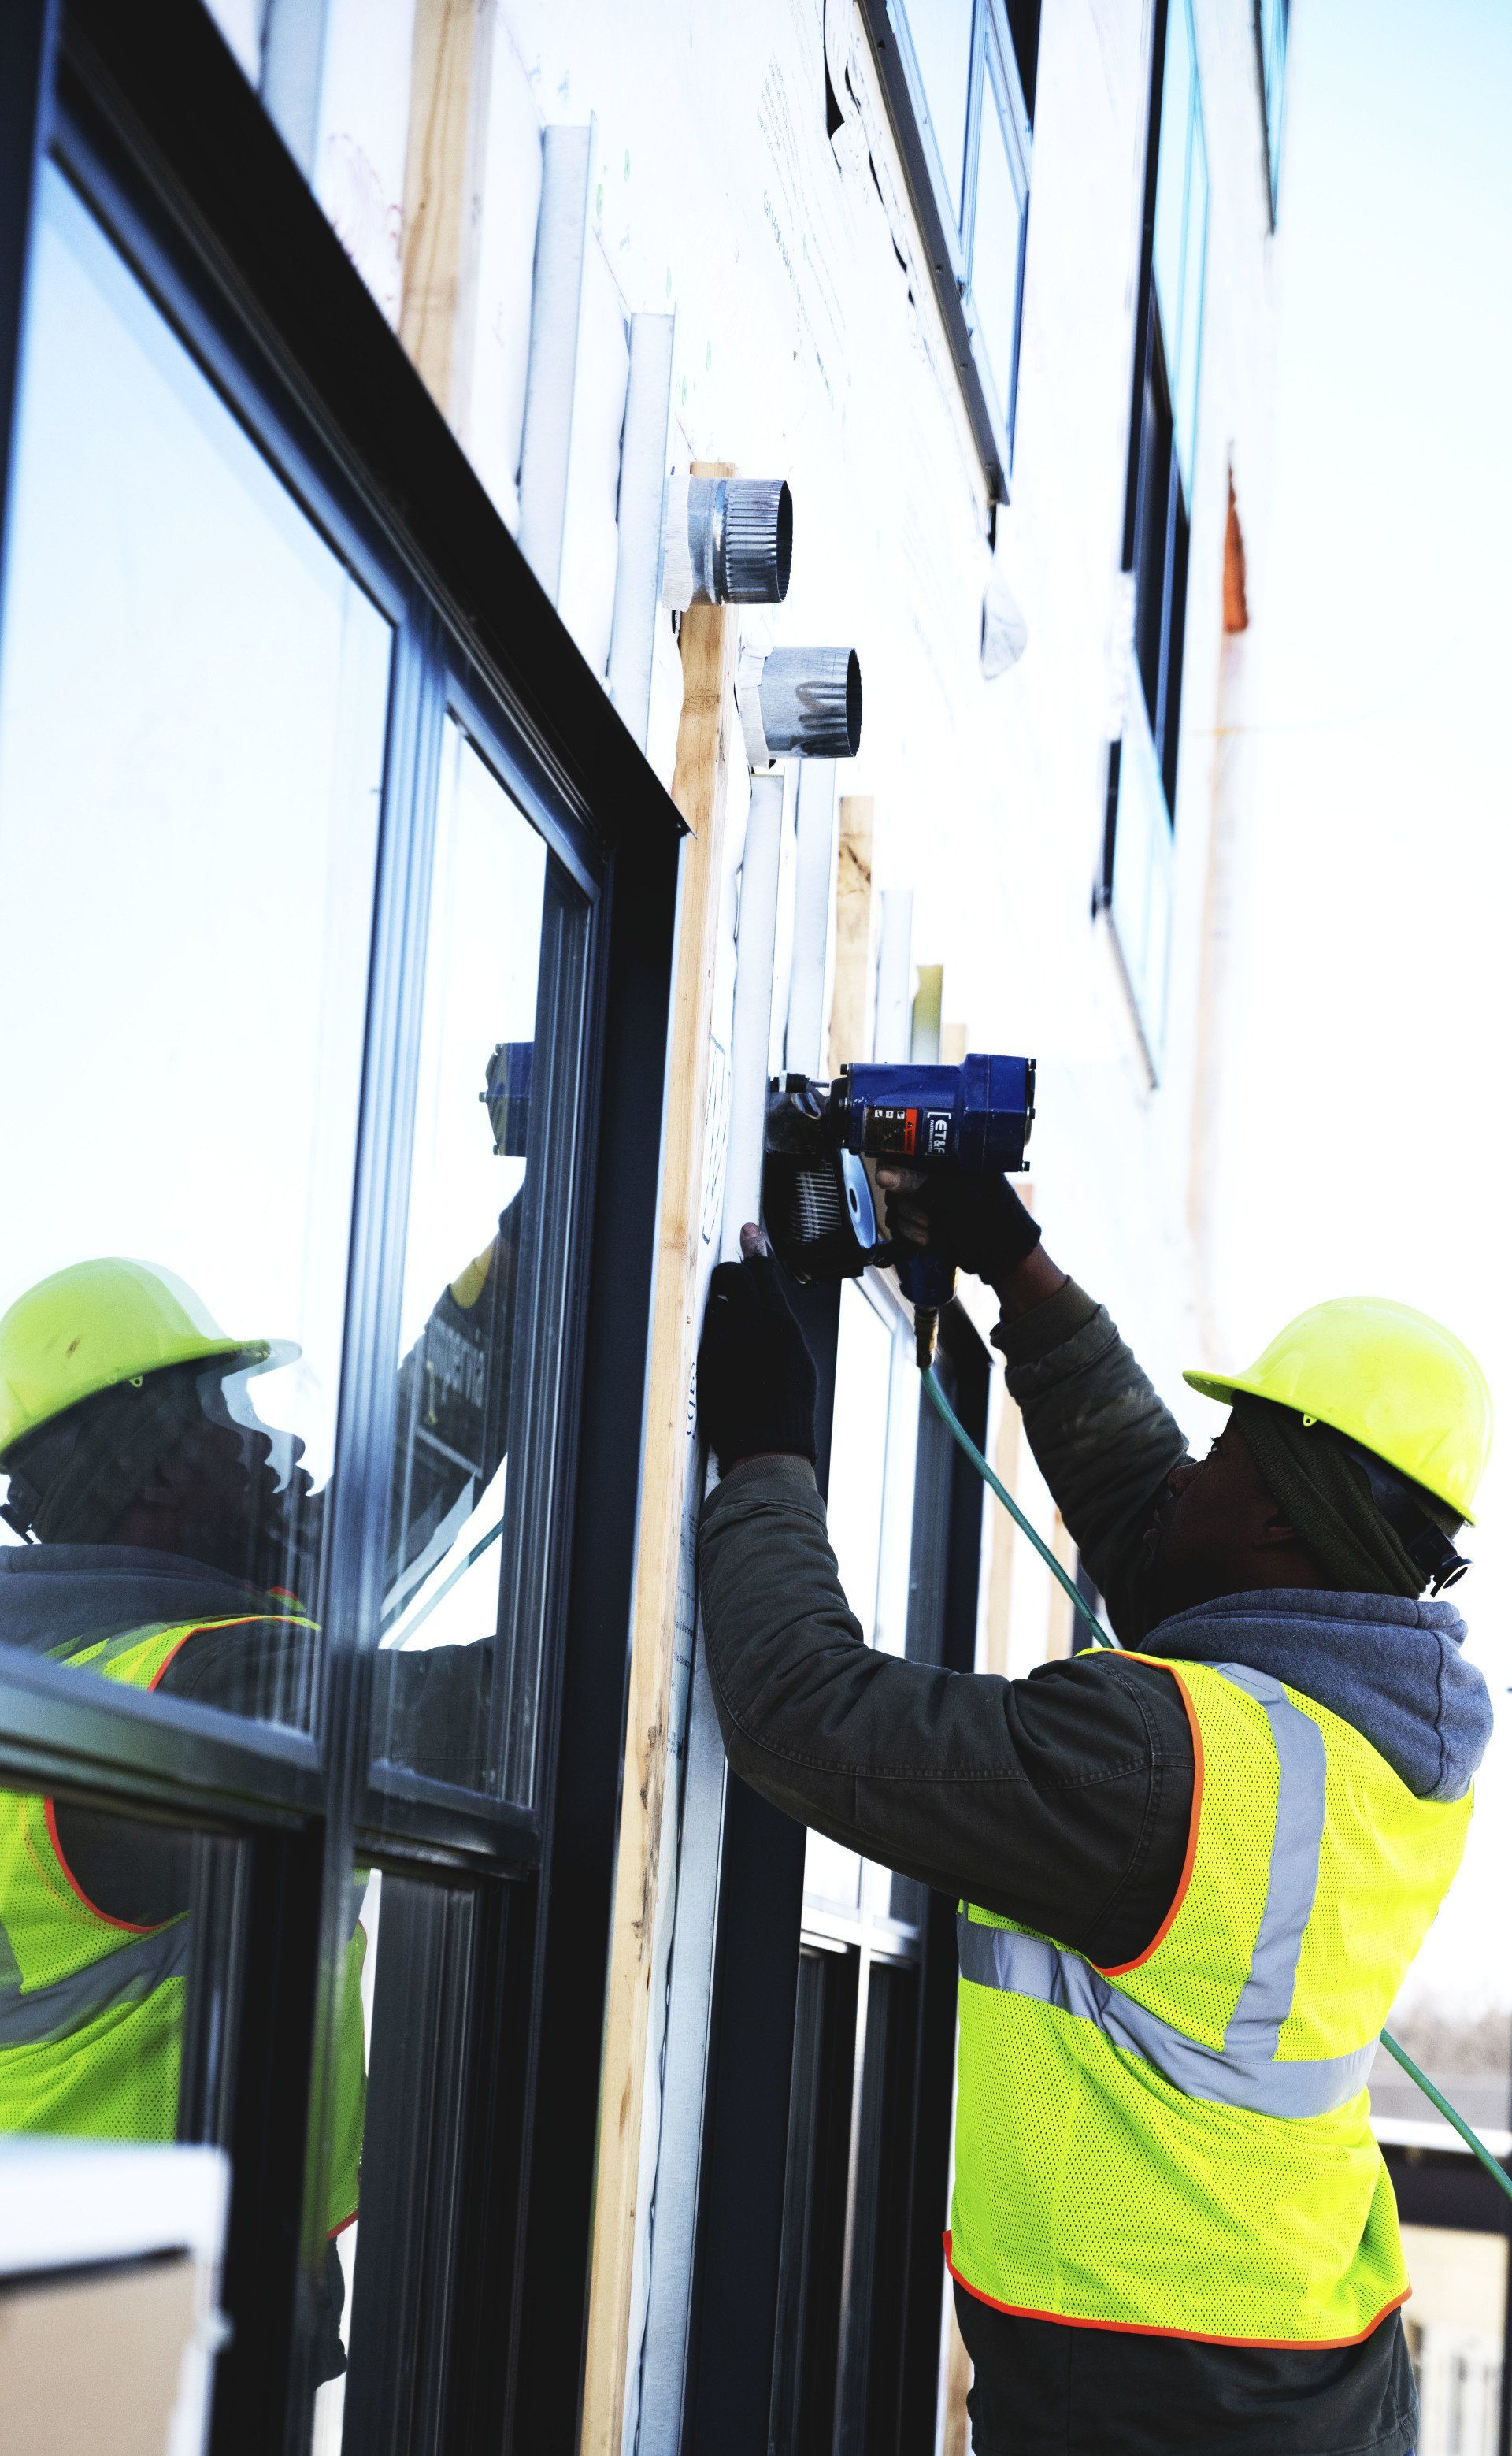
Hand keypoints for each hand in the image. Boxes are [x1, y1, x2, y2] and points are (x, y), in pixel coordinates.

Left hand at [697, 1226, 817, 1477]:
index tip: (749, 1231)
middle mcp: (749, 1327)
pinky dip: (715, 1337)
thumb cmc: (790, 1409)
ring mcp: (722, 1343)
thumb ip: (781, 1328)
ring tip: (736, 1337)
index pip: (763, 1272)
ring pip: (713, 1305)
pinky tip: (728, 1360)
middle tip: (732, 1281)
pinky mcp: (704, 1360)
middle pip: (730, 1276)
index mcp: (780, 1324)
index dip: (756, 1248)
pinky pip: (705, 1334)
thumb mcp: (799, 1359)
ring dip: (722, 1309)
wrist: (766, 1445)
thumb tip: (769, 1309)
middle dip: (730, 1274)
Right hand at [873, 1164, 1041, 1290]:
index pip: (909, 1148)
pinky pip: (899, 1222)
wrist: (1001, 1256)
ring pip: (895, 1202)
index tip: (891, 1176)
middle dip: (907, 1200)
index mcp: (947, 1156)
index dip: (896, 1162)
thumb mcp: (952, 1197)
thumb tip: (882, 1174)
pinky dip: (910, 1232)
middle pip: (896, 1177)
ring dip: (910, 1219)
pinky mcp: (922, 1219)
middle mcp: (934, 1173)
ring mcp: (928, 1198)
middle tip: (927, 1213)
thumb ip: (916, 1183)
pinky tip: (927, 1238)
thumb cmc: (988, 1217)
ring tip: (932, 1228)